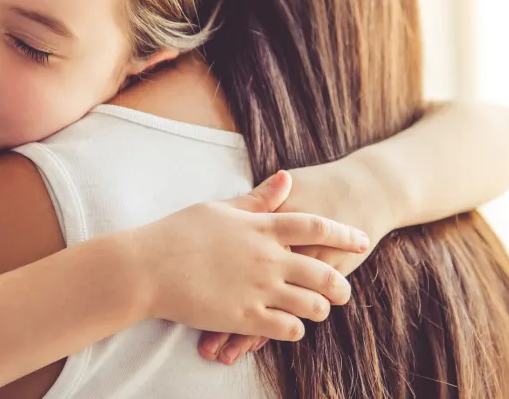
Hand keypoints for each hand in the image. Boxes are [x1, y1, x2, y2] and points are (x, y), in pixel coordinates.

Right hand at [132, 171, 369, 341]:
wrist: (146, 267)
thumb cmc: (178, 233)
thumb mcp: (220, 208)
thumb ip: (258, 199)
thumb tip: (287, 178)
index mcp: (261, 227)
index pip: (316, 226)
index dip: (344, 233)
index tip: (362, 241)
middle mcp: (267, 258)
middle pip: (324, 271)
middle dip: (340, 283)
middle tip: (344, 290)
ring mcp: (258, 289)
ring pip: (312, 304)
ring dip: (320, 309)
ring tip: (317, 310)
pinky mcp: (245, 317)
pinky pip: (287, 329)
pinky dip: (295, 330)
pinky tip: (290, 327)